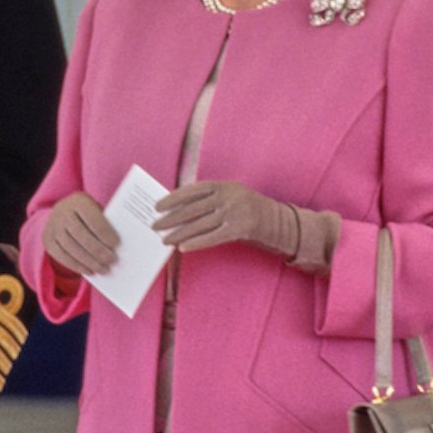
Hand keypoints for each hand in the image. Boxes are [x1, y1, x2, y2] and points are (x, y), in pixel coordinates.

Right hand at [42, 191, 119, 275]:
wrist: (62, 210)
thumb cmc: (86, 213)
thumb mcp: (95, 209)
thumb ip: (104, 223)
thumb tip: (117, 246)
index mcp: (78, 201)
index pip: (93, 220)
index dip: (105, 233)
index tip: (116, 244)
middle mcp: (63, 213)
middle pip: (82, 236)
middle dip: (99, 251)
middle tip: (112, 260)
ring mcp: (53, 227)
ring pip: (72, 249)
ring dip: (90, 262)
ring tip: (104, 269)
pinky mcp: (48, 240)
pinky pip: (62, 257)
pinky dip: (77, 266)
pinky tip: (90, 270)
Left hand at [152, 180, 295, 255]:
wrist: (278, 221)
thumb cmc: (247, 207)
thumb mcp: (229, 194)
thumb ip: (208, 198)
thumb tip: (177, 208)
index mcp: (222, 185)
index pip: (191, 191)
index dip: (173, 198)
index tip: (157, 206)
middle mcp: (227, 196)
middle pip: (192, 209)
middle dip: (171, 218)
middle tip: (155, 226)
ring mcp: (234, 212)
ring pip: (200, 225)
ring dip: (180, 233)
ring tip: (164, 240)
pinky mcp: (239, 229)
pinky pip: (213, 237)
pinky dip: (196, 243)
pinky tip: (183, 248)